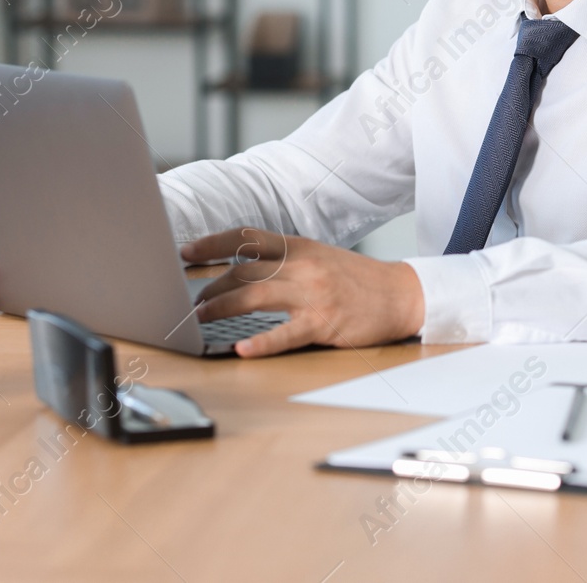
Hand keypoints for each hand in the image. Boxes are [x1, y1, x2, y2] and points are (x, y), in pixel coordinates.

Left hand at [181, 228, 424, 357]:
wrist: (401, 294)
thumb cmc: (356, 279)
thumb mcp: (319, 257)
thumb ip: (284, 259)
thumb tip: (241, 267)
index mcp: (298, 246)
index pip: (245, 237)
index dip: (211, 243)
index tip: (185, 252)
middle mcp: (302, 266)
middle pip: (242, 271)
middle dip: (209, 286)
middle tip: (189, 301)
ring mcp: (312, 294)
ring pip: (253, 298)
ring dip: (220, 308)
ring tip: (199, 320)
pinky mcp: (324, 323)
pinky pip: (285, 334)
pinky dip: (260, 343)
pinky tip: (241, 350)